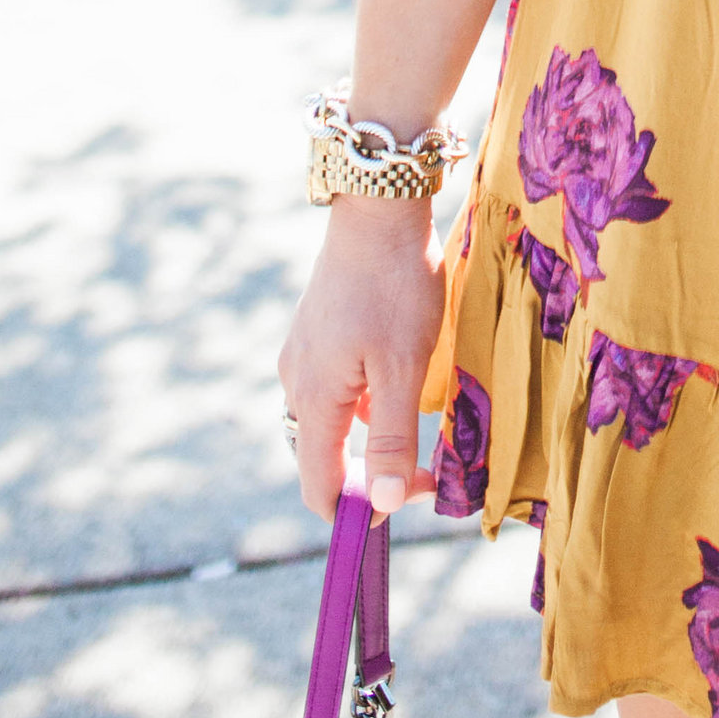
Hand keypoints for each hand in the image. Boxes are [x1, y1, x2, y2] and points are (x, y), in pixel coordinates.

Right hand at [277, 199, 443, 520]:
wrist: (378, 207)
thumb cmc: (395, 286)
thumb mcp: (404, 368)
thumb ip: (392, 440)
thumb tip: (385, 507)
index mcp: (314, 399)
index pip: (319, 486)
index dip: (357, 510)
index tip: (407, 500)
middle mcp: (297, 380)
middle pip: (321, 457)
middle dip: (365, 475)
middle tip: (421, 467)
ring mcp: (303, 352)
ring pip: (327, 420)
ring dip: (364, 435)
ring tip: (412, 417)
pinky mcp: (315, 330)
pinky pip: (331, 387)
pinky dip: (360, 401)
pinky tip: (392, 377)